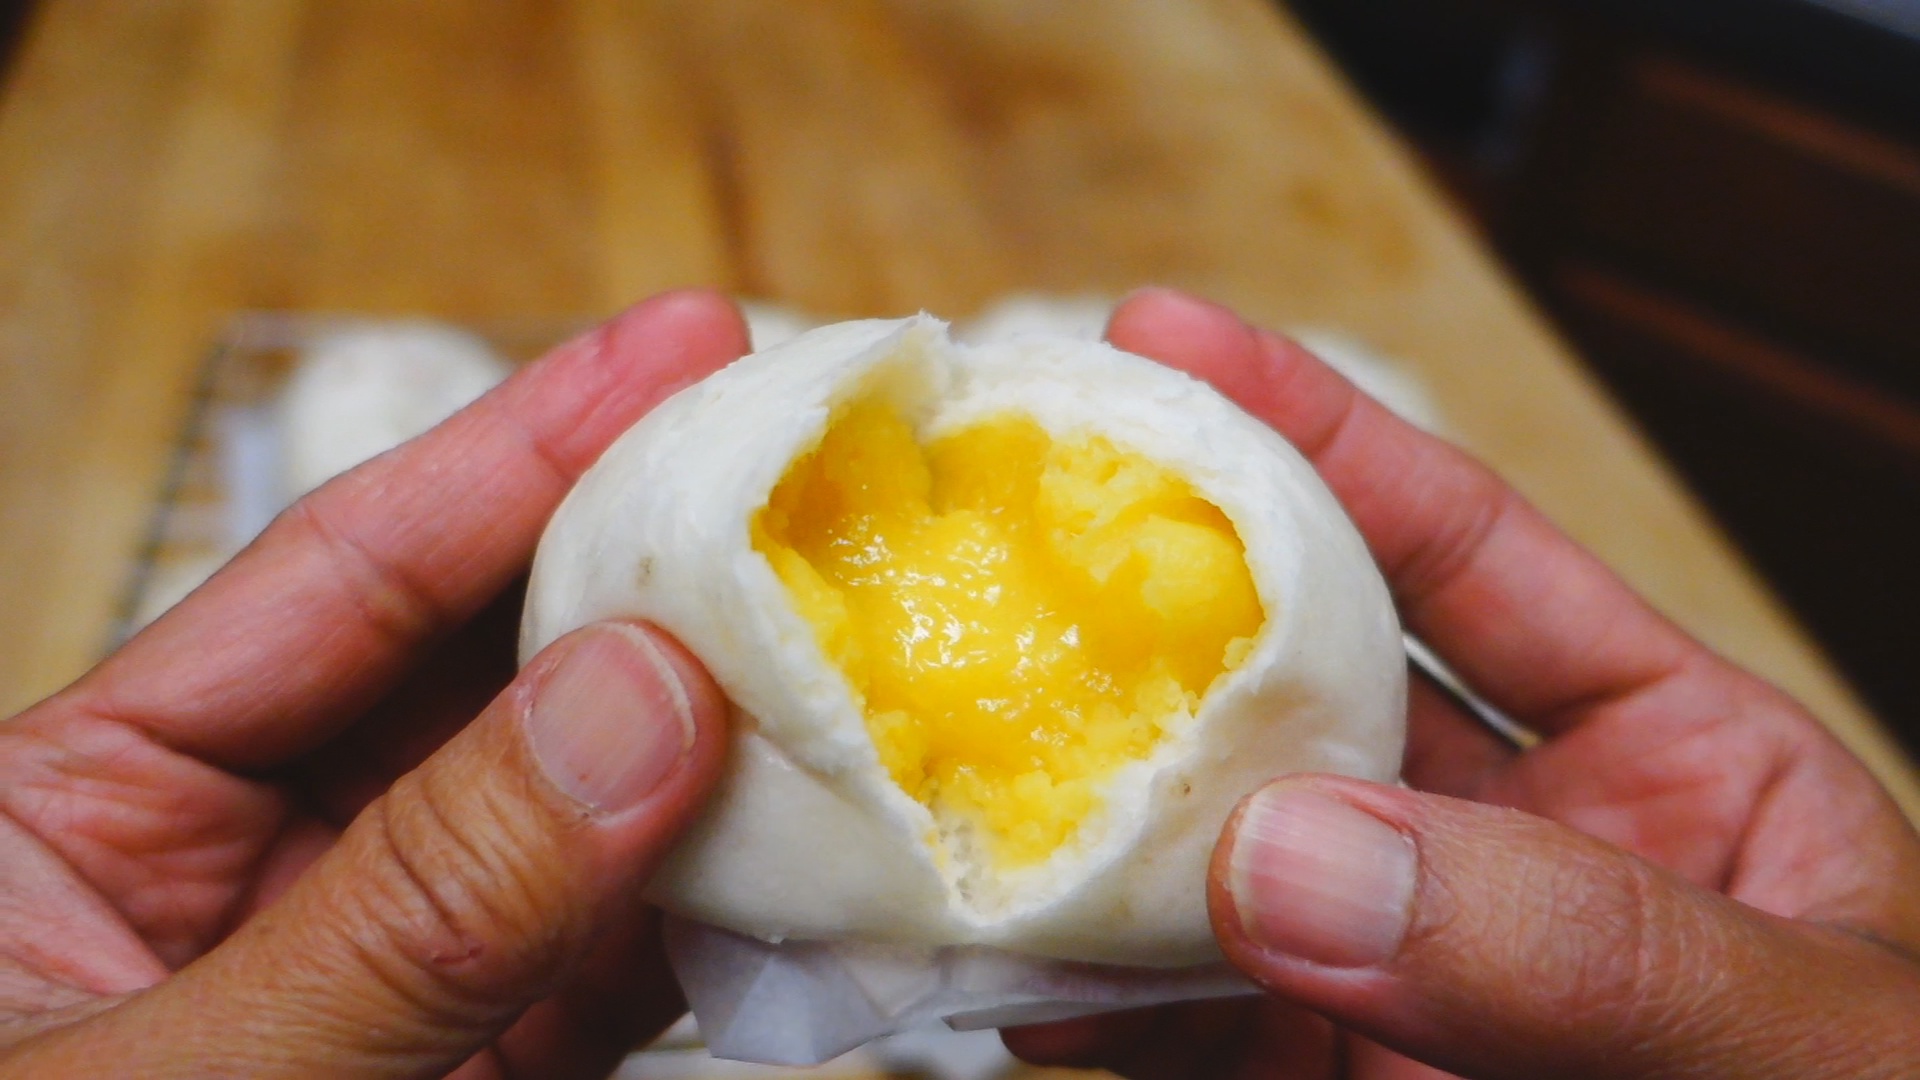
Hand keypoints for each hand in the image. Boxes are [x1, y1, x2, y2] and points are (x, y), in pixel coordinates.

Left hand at [0, 292, 748, 1077]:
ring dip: (721, 737)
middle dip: (648, 574)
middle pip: (486, 667)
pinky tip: (823, 842)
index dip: (518, 451)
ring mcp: (395, 967)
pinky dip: (734, 907)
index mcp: (95, 806)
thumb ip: (405, 904)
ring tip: (854, 639)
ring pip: (585, 807)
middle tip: (801, 471)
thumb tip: (639, 701)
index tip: (679, 345)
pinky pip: (628, 957)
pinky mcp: (493, 1062)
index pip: (338, 577)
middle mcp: (261, 861)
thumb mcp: (177, 1068)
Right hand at [1005, 289, 1919, 1078]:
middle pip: (1297, 693)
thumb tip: (1291, 855)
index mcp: (1667, 769)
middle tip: (998, 529)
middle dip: (1152, 610)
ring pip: (1207, 862)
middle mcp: (1505, 858)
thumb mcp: (1813, 1040)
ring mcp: (1396, 987)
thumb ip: (1589, 945)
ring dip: (1080, 809)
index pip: (1468, 557)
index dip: (1317, 437)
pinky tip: (990, 957)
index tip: (1161, 342)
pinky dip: (1076, 1001)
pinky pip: (1177, 1037)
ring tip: (947, 734)